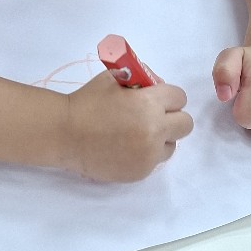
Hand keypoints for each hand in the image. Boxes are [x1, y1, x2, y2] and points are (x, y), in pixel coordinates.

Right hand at [64, 71, 192, 181]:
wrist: (64, 134)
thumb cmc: (87, 102)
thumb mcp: (113, 78)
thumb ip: (139, 79)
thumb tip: (157, 85)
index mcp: (149, 103)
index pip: (179, 97)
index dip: (167, 97)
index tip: (155, 99)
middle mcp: (155, 130)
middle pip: (185, 124)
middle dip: (172, 118)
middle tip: (153, 118)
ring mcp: (149, 154)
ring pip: (172, 146)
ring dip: (161, 139)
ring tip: (137, 135)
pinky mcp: (140, 172)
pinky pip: (154, 161)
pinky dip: (145, 154)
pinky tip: (125, 148)